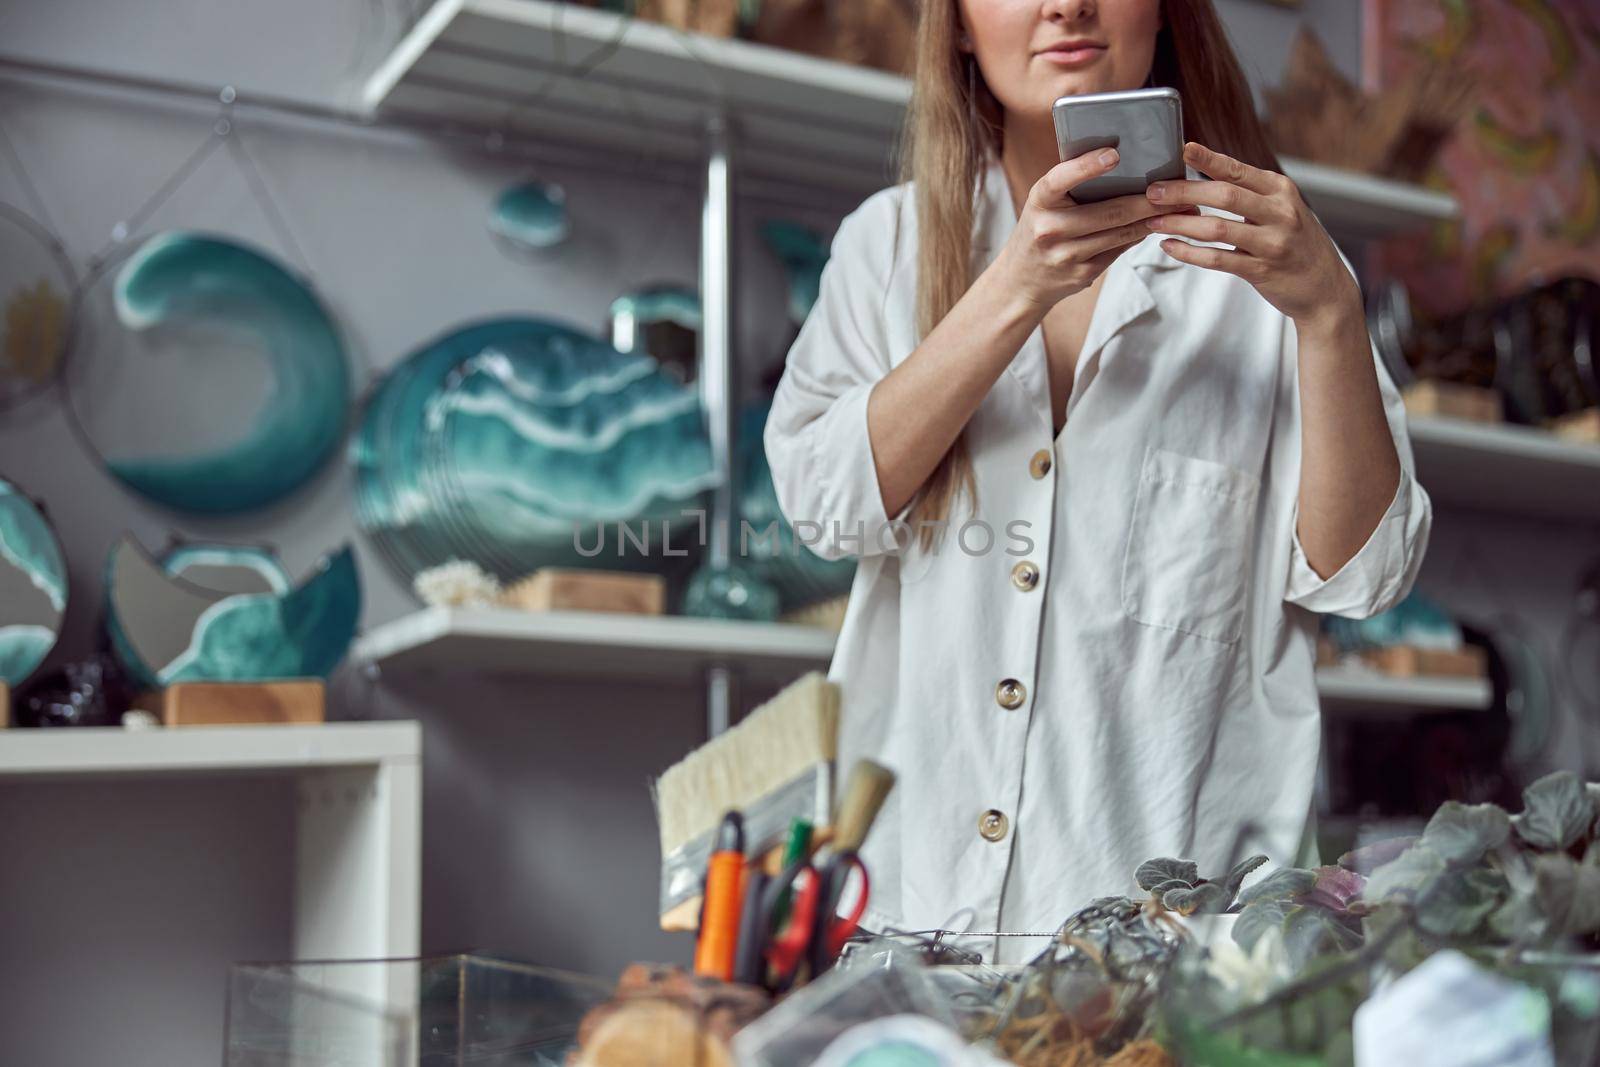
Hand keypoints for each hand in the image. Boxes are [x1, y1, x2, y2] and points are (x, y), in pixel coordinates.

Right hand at [995, 147, 1191, 314]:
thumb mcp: (1044, 203)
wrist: (1021, 279)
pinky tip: (1157, 225)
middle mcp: (1049, 229)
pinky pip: (1119, 249)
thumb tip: (1126, 167)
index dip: (1087, 166)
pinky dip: (1140, 235)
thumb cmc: (1041, 228)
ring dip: (1154, 219)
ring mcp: (1066, 255)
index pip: (1060, 180)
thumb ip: (1072, 186)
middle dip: (1149, 199)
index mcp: (1039, 201)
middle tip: (1179, 188)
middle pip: (1110, 211)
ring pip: (1121, 232)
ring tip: (1180, 207)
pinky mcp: (1082, 273)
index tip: (1114, 154)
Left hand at [1144, 142, 1362, 331]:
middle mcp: (1280, 213)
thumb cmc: (1295, 244)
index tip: (1183, 149)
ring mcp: (1272, 243)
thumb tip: (1204, 177)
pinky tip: (1169, 247)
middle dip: (1183, 192)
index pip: (1239, 170)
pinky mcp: (1262, 271)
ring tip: (1153, 222)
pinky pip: (1218, 259)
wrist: (1325, 288)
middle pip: (1224, 196)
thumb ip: (1251, 195)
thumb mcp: (1283, 210)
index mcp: (1281, 191)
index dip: (1209, 159)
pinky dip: (1189, 253)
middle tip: (1152, 192)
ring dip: (1180, 224)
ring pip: (1216, 229)